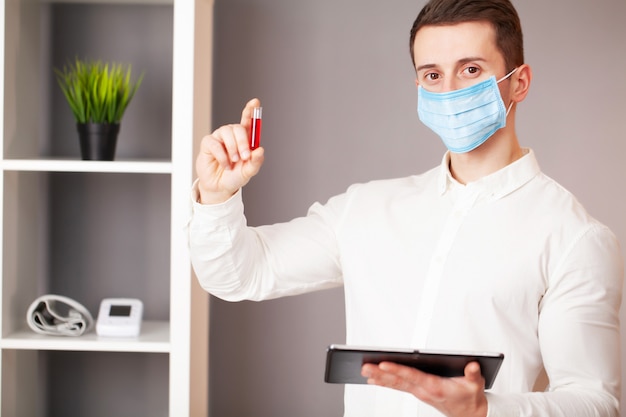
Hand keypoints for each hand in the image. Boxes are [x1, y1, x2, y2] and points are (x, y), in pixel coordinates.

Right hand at [195, 98, 264, 203]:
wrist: (220, 187)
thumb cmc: (235, 177)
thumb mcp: (248, 171)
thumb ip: (255, 162)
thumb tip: (260, 150)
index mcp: (244, 139)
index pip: (248, 121)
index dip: (251, 110)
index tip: (255, 102)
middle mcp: (232, 135)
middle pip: (238, 127)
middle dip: (243, 142)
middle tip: (245, 157)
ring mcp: (219, 138)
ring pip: (227, 132)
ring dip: (232, 148)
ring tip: (234, 162)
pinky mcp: (208, 143)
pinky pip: (215, 143)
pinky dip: (222, 156)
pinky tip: (225, 164)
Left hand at [361, 361, 487, 416]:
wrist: (470, 414)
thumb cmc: (470, 397)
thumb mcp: (476, 385)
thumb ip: (473, 374)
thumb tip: (472, 365)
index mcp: (435, 387)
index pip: (412, 376)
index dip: (397, 370)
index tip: (383, 364)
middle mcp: (423, 390)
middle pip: (398, 381)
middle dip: (380, 374)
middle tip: (364, 367)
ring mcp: (419, 392)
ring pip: (395, 384)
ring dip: (379, 378)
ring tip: (364, 371)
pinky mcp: (417, 392)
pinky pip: (398, 387)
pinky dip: (385, 383)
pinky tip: (373, 380)